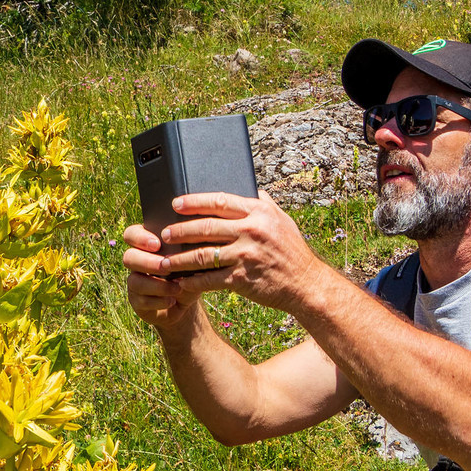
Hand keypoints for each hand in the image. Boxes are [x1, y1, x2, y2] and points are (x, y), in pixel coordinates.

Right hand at [122, 222, 202, 334]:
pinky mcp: (136, 301)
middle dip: (148, 262)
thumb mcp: (193, 263)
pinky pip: (141, 301)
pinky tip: (172, 300)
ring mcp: (134, 282)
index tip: (158, 245)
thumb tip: (192, 248)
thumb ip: (189, 252)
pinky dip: (159, 301)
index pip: (132, 234)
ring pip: (134, 281)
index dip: (140, 238)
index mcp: (147, 245)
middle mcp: (137, 262)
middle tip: (167, 268)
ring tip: (178, 288)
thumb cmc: (189, 275)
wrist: (186, 302)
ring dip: (158, 285)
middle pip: (128, 257)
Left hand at [135, 189, 321, 311]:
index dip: (194, 201)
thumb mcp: (281, 220)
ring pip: (203, 254)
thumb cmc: (292, 251)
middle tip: (164, 233)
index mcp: (259, 212)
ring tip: (164, 261)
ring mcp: (246, 255)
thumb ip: (262, 203)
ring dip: (179, 258)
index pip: (219, 201)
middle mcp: (252, 231)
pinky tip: (181, 282)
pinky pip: (209, 279)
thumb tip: (246, 186)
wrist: (306, 284)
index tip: (176, 204)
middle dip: (180, 230)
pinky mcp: (242, 279)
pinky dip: (193, 281)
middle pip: (206, 227)